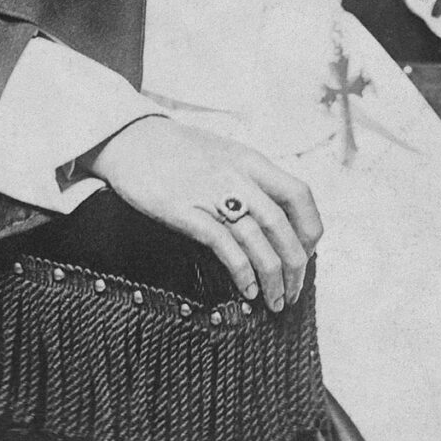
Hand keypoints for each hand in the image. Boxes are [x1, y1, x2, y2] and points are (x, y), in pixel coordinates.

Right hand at [82, 117, 322, 311]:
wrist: (131, 139)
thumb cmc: (178, 150)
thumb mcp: (224, 153)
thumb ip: (250, 179)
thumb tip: (276, 215)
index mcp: (251, 160)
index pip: (300, 195)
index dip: (309, 229)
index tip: (307, 253)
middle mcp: (238, 176)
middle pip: (283, 226)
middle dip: (296, 266)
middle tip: (295, 291)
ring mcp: (213, 194)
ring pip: (259, 242)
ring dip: (273, 279)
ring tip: (276, 301)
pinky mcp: (188, 213)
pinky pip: (226, 248)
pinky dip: (243, 273)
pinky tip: (247, 290)